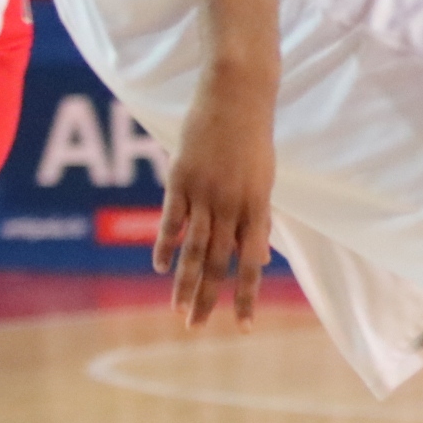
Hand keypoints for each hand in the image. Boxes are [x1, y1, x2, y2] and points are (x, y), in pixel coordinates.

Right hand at [156, 75, 278, 328]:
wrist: (238, 94)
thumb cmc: (253, 138)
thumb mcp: (263, 179)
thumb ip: (256, 218)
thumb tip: (259, 257)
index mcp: (258, 206)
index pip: (253, 262)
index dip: (246, 295)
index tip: (242, 326)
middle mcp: (233, 205)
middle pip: (220, 262)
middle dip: (207, 298)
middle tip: (195, 328)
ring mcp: (206, 193)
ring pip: (195, 247)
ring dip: (184, 281)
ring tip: (178, 311)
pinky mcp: (181, 179)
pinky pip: (171, 219)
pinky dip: (164, 244)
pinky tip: (159, 266)